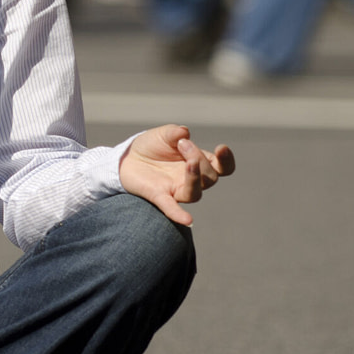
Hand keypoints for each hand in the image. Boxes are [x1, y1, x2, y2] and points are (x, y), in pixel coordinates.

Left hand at [118, 124, 235, 226]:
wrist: (127, 157)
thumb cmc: (151, 146)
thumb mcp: (163, 134)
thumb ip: (175, 133)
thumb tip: (184, 134)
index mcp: (198, 162)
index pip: (222, 168)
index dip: (226, 161)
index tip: (222, 148)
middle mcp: (191, 179)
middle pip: (210, 178)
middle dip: (200, 159)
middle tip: (182, 144)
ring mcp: (176, 189)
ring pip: (195, 194)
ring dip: (195, 178)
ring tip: (190, 162)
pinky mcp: (159, 195)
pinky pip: (171, 208)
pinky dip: (178, 214)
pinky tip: (187, 220)